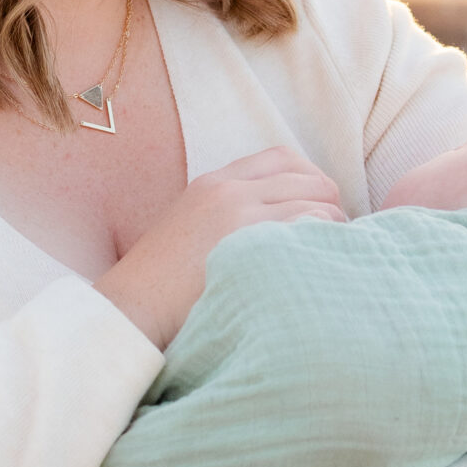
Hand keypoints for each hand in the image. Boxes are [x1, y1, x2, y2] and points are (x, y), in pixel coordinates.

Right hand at [94, 148, 345, 348]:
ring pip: (317, 199)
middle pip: (308, 176)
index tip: (317, 207)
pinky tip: (322, 263)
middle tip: (336, 235)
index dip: (311, 179)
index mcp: (213, 183)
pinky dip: (326, 240)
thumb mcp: (188, 232)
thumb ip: (225, 219)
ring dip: (334, 225)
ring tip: (333, 252)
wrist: (131, 308)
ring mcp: (239, 212)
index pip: (282, 158)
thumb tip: (272, 230)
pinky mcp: (250, 240)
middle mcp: (228, 189)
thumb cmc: (157, 288)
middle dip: (330, 202)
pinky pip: (310, 225)